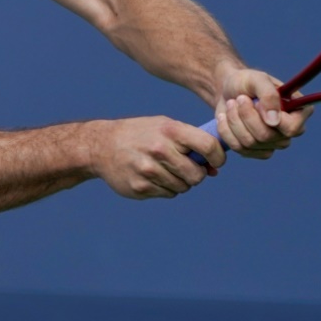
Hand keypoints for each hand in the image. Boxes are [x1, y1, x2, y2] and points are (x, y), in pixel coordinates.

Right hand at [89, 116, 226, 198]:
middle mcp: (160, 150)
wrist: (102, 145)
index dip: (218, 156)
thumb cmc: (141, 134)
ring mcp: (149, 170)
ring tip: (165, 169)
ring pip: (183, 187)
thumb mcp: (164, 127)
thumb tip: (214, 170)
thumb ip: (190, 143)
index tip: (216, 161)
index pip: (208, 146)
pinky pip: (168, 194)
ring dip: (180, 182)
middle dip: (197, 174)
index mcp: (169, 130)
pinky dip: (166, 188)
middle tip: (187, 168)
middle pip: (196, 174)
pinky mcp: (140, 187)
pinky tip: (153, 176)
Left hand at [214, 68, 313, 158]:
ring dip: (234, 120)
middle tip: (239, 99)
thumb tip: (274, 121)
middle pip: (266, 137)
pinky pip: (238, 148)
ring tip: (231, 104)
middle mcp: (288, 131)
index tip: (256, 102)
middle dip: (246, 115)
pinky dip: (226, 130)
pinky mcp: (254, 151)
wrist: (228, 90)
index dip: (270, 118)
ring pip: (249, 143)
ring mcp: (272, 143)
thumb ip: (269, 95)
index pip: (292, 128)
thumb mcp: (257, 79)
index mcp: (297, 112)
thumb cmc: (247, 82)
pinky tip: (224, 117)